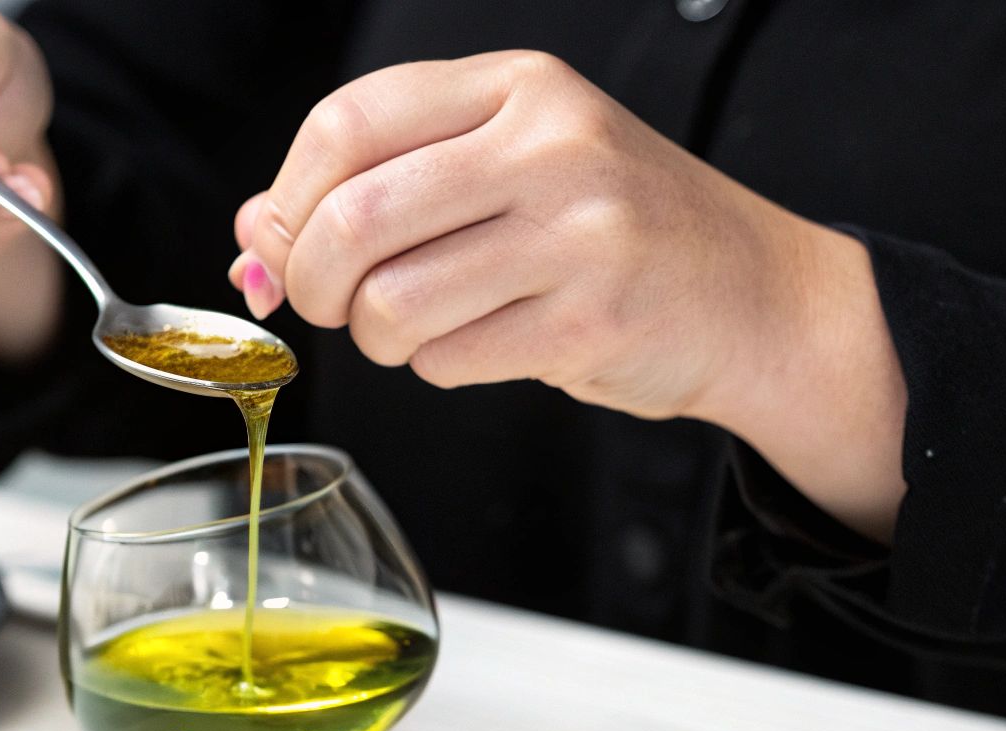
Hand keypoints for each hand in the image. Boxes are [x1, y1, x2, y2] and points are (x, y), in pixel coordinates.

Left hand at [230, 52, 904, 538]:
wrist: (751, 293)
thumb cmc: (607, 230)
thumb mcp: (499, 169)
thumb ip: (376, 186)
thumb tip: (253, 242)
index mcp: (516, 89)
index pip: (346, 122)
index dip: (291, 197)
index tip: (291, 243)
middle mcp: (549, 145)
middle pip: (353, 217)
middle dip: (314, 282)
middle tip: (332, 304)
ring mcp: (578, 233)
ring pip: (392, 302)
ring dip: (374, 338)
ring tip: (412, 328)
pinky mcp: (589, 321)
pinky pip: (447, 359)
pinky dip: (437, 366)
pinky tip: (483, 343)